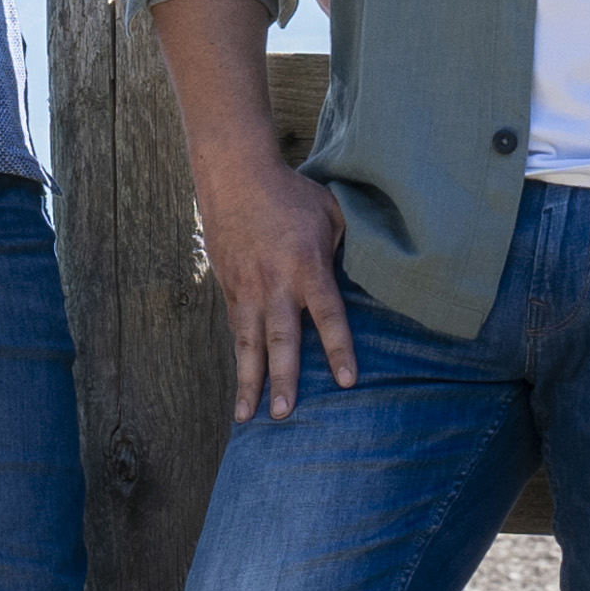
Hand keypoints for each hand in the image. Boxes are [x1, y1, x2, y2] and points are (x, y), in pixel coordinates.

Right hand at [195, 156, 360, 426]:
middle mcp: (275, 283)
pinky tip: (242, 386)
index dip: (338, 349)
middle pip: (281, 339)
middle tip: (285, 414)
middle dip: (283, 379)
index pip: (328, 315)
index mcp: (307, 265)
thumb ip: (343, 249)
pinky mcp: (228, 287)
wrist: (235, 173)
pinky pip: (236, 330)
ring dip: (248, 382)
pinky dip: (239, 359)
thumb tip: (361, 276)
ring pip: (248, 344)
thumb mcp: (331, 214)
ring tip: (246, 417)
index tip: (346, 381)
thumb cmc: (291, 193)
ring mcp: (247, 288)